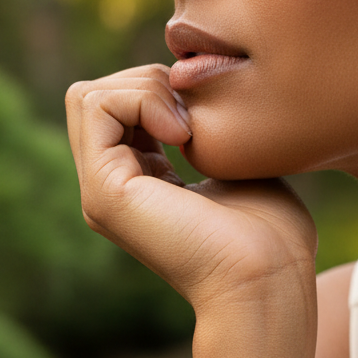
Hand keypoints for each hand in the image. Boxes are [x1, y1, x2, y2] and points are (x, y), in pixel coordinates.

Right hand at [65, 64, 316, 316]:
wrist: (265, 277)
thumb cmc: (270, 233)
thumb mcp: (235, 162)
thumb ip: (207, 127)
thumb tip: (191, 86)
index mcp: (138, 186)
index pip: (117, 106)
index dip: (157, 87)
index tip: (205, 116)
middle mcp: (111, 192)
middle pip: (93, 96)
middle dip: (146, 80)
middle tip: (194, 115)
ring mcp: (101, 194)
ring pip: (87, 96)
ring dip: (145, 87)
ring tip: (188, 127)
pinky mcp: (102, 192)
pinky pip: (95, 106)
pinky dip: (142, 99)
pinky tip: (182, 134)